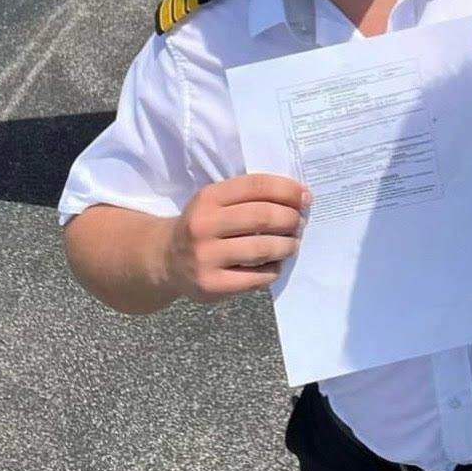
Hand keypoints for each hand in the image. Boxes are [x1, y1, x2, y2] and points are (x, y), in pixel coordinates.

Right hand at [164, 173, 309, 300]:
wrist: (166, 259)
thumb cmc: (204, 225)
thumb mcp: (216, 202)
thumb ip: (250, 197)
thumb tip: (299, 198)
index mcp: (208, 197)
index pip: (256, 186)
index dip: (287, 189)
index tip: (305, 196)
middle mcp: (204, 225)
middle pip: (262, 216)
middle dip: (290, 218)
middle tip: (300, 222)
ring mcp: (206, 256)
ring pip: (262, 248)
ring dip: (287, 245)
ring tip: (292, 244)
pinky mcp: (211, 285)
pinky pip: (255, 278)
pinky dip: (273, 270)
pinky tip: (276, 265)